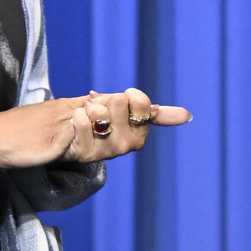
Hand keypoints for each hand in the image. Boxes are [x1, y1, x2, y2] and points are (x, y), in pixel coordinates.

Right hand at [0, 91, 191, 171]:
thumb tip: (105, 115)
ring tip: (79, 133)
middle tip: (102, 133)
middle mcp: (82, 108)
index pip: (126, 106)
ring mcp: (71, 120)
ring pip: (112, 131)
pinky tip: (70, 134)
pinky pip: (85, 138)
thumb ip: (88, 131)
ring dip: (104, 137)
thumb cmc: (23, 138)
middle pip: (128, 121)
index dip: (156, 111)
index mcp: (84, 107)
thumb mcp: (61, 134)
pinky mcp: (59, 133)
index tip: (183, 115)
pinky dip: (84, 138)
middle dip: (127, 132)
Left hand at [58, 89, 191, 162]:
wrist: (62, 133)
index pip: (142, 103)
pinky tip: (72, 124)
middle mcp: (126, 145)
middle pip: (118, 103)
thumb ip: (152, 111)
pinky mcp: (83, 154)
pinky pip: (80, 122)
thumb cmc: (95, 119)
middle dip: (104, 101)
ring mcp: (105, 151)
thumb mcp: (123, 109)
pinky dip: (75, 117)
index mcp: (139, 133)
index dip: (129, 96)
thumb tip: (188, 116)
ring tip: (82, 117)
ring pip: (100, 113)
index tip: (119, 102)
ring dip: (88, 109)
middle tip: (95, 111)